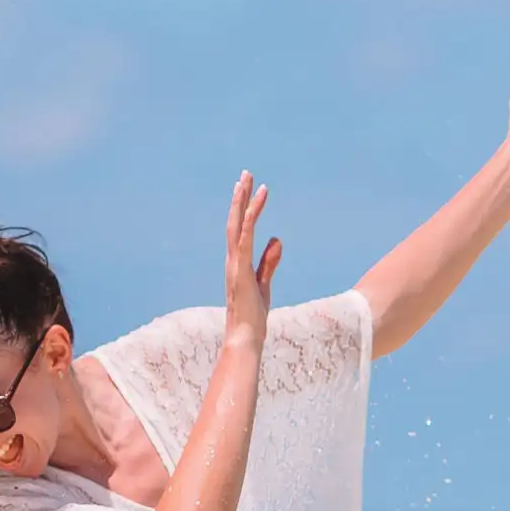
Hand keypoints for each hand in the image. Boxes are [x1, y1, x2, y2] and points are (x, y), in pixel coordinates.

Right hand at [223, 171, 280, 342]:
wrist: (245, 336)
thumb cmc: (252, 316)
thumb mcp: (264, 284)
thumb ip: (269, 262)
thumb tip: (277, 239)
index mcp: (237, 263)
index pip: (239, 230)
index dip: (243, 209)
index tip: (248, 189)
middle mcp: (232, 259)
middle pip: (235, 221)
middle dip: (240, 196)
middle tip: (246, 174)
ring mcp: (234, 263)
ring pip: (237, 224)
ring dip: (243, 200)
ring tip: (249, 179)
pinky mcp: (241, 269)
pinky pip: (246, 237)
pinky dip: (251, 217)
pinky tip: (257, 202)